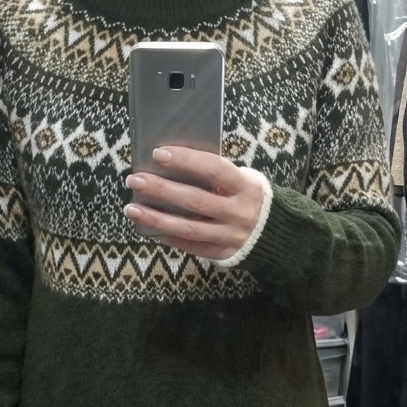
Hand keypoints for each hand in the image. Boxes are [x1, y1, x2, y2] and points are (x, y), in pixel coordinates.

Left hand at [124, 147, 265, 260]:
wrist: (274, 233)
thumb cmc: (247, 198)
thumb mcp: (242, 181)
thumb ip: (216, 175)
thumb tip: (172, 163)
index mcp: (246, 187)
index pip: (214, 169)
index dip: (186, 160)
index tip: (158, 153)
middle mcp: (239, 213)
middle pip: (195, 201)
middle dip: (162, 190)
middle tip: (135, 180)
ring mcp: (230, 236)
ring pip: (188, 228)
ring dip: (156, 219)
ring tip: (131, 209)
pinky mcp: (221, 253)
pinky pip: (191, 246)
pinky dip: (168, 237)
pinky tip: (148, 229)